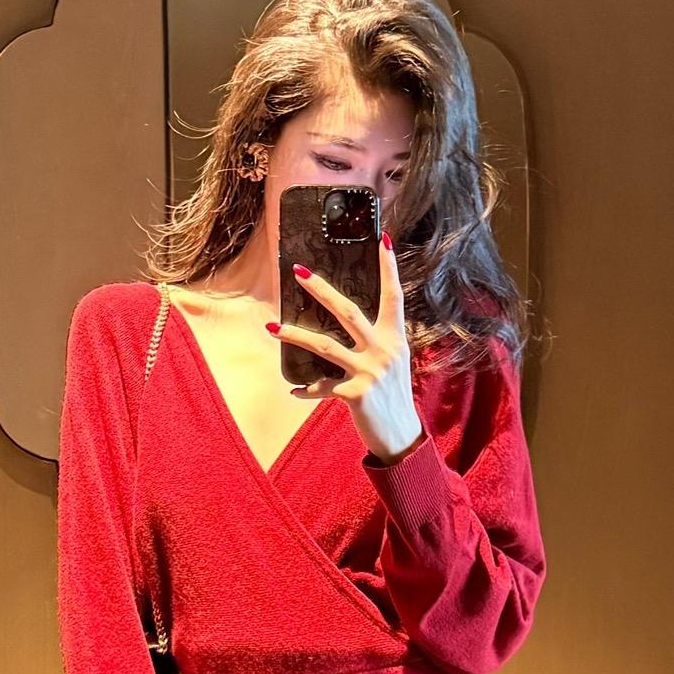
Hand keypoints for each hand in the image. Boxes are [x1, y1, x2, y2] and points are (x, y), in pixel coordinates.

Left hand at [270, 236, 426, 463]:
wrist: (401, 435)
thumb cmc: (393, 396)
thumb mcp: (393, 362)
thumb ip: (378, 340)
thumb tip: (352, 320)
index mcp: (395, 338)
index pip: (393, 295)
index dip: (388, 267)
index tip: (381, 238)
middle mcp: (383, 350)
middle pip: (348, 311)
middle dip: (321, 290)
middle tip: (298, 271)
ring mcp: (369, 372)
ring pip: (324, 345)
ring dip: (295, 335)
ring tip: (272, 327)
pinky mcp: (355, 394)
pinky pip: (321, 386)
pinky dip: (305, 389)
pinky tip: (293, 391)